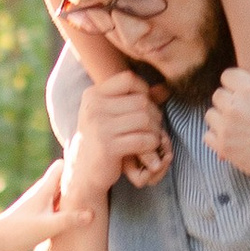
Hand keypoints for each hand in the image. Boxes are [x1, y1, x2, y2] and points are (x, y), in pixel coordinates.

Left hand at [0, 162, 95, 250]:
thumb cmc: (20, 230)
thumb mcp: (49, 225)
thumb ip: (70, 219)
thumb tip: (92, 214)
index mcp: (43, 189)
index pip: (60, 167)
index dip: (73, 166)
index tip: (89, 173)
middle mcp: (40, 195)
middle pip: (61, 182)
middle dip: (75, 184)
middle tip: (95, 190)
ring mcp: (37, 207)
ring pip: (58, 197)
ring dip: (70, 200)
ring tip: (89, 206)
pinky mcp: (35, 219)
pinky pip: (53, 210)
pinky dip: (63, 212)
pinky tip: (72, 222)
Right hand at [60, 73, 168, 215]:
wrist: (84, 171)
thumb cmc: (103, 139)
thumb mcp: (112, 115)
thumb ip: (135, 99)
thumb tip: (165, 88)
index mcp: (93, 95)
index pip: (128, 79)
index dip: (143, 90)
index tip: (144, 106)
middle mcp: (94, 107)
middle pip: (141, 101)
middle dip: (155, 115)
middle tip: (153, 128)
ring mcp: (99, 126)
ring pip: (145, 119)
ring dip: (155, 131)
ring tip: (152, 139)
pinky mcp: (108, 146)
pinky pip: (143, 140)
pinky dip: (151, 145)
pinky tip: (147, 150)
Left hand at [203, 66, 249, 191]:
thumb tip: (243, 87)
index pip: (227, 76)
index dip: (234, 84)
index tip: (240, 93)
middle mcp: (235, 105)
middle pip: (218, 95)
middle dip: (228, 102)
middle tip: (242, 113)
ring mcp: (227, 127)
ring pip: (211, 115)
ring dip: (221, 119)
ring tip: (237, 128)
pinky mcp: (224, 147)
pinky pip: (208, 136)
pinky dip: (218, 138)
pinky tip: (233, 140)